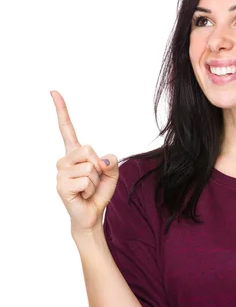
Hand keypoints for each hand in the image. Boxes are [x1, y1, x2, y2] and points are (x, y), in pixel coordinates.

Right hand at [53, 90, 118, 234]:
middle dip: (98, 166)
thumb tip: (102, 159)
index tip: (53, 92)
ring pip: (89, 167)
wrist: (92, 214)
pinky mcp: (61, 186)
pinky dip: (90, 190)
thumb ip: (112, 163)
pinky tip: (83, 196)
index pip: (66, 128)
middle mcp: (64, 160)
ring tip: (87, 189)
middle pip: (88, 149)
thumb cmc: (98, 193)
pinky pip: (85, 181)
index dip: (61, 110)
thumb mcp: (112, 174)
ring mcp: (61, 173)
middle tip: (93, 180)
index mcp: (75, 153)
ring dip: (95, 181)